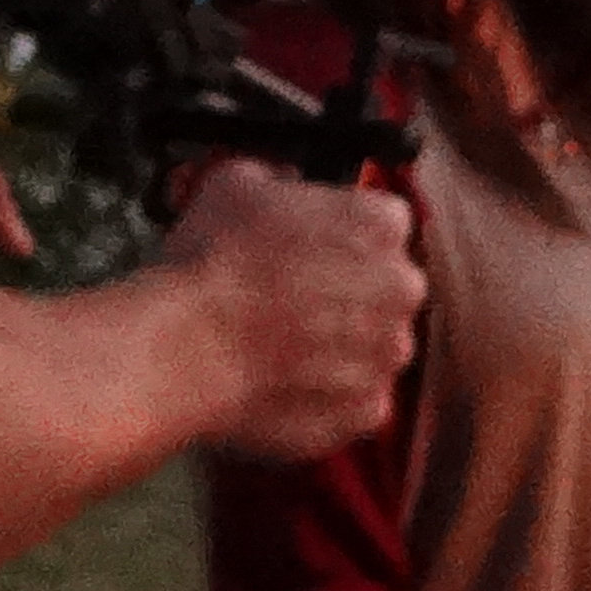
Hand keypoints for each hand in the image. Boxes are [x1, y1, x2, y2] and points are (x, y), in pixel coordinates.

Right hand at [165, 161, 424, 460]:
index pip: (383, 222)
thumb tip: (277, 182)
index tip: (314, 247)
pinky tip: (285, 385)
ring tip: (283, 348)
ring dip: (341, 348)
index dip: (344, 235)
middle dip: (350, 294)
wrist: (189, 347)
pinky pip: (357, 401)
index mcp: (381, 223)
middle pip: (387, 288)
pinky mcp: (367, 410)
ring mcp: (388, 354)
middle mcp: (401, 288)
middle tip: (294, 301)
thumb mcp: (236, 182)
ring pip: (374, 347)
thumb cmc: (213, 262)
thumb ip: (278, 179)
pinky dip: (329, 397)